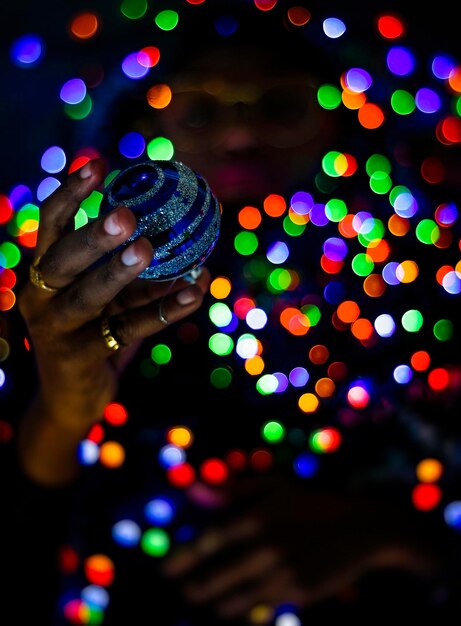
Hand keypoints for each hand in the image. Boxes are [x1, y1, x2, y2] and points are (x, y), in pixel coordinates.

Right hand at [16, 158, 209, 484]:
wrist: (72, 398)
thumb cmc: (95, 335)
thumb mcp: (114, 299)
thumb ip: (141, 275)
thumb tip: (198, 250)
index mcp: (46, 271)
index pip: (51, 224)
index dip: (71, 193)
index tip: (99, 164)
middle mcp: (42, 295)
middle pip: (63, 258)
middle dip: (94, 236)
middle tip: (125, 215)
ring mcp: (56, 329)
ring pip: (87, 296)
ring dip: (119, 272)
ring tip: (150, 249)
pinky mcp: (77, 358)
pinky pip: (126, 330)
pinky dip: (162, 311)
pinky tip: (194, 295)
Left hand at [162, 472, 440, 621]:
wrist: (362, 529)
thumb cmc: (314, 502)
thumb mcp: (276, 487)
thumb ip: (234, 489)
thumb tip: (194, 488)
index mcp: (258, 517)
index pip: (209, 542)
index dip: (184, 558)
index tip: (166, 569)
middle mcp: (266, 547)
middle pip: (218, 574)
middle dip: (196, 586)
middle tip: (184, 591)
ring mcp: (283, 574)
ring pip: (238, 596)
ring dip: (217, 602)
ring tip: (205, 602)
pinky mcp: (299, 594)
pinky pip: (262, 607)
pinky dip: (246, 610)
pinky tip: (237, 611)